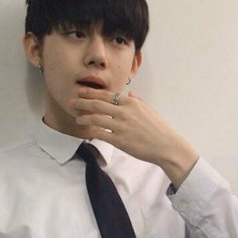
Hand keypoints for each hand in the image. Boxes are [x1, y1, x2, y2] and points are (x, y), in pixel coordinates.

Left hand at [69, 88, 197, 187]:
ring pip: (96, 118)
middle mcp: (124, 112)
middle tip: (71, 102)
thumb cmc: (159, 128)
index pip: (106, 95)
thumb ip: (137, 100)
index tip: (81, 92)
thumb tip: (130, 93)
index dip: (91, 93)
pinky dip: (91, 132)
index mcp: (131, 103)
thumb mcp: (149, 109)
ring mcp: (121, 126)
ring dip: (83, 117)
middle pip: (97, 104)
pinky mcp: (119, 140)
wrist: (166, 146)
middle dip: (81, 102)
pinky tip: (86, 132)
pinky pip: (100, 134)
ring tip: (77, 118)